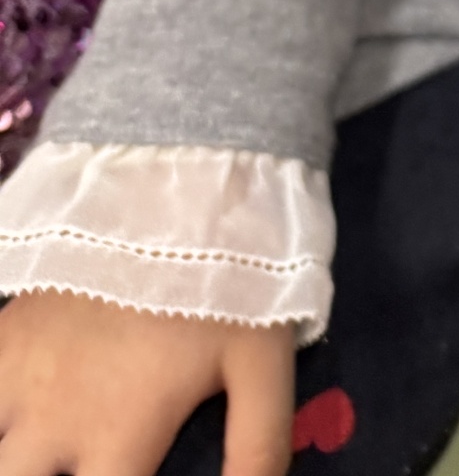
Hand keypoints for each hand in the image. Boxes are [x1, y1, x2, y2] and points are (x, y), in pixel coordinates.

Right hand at [0, 290, 294, 475]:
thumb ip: (258, 448)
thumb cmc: (225, 279)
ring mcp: (15, 381)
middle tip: (79, 466)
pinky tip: (13, 417)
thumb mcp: (263, 364)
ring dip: (15, 457)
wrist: (175, 181)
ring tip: (41, 449)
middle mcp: (52, 425)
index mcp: (117, 439)